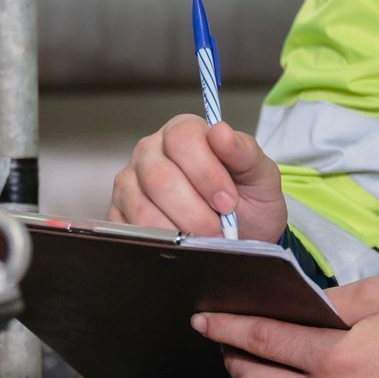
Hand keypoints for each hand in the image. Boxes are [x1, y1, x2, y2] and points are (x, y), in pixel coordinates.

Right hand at [107, 114, 287, 242]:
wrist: (243, 234)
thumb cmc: (248, 199)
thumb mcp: (259, 175)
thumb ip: (244, 152)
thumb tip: (221, 132)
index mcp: (182, 132)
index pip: (182, 139)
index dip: (206, 173)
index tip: (228, 201)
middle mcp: (150, 152)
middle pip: (160, 177)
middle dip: (195, 211)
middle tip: (219, 228)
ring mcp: (130, 183)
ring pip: (144, 209)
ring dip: (180, 230)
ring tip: (204, 239)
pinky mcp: (119, 214)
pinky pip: (130, 231)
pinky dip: (160, 244)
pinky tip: (181, 245)